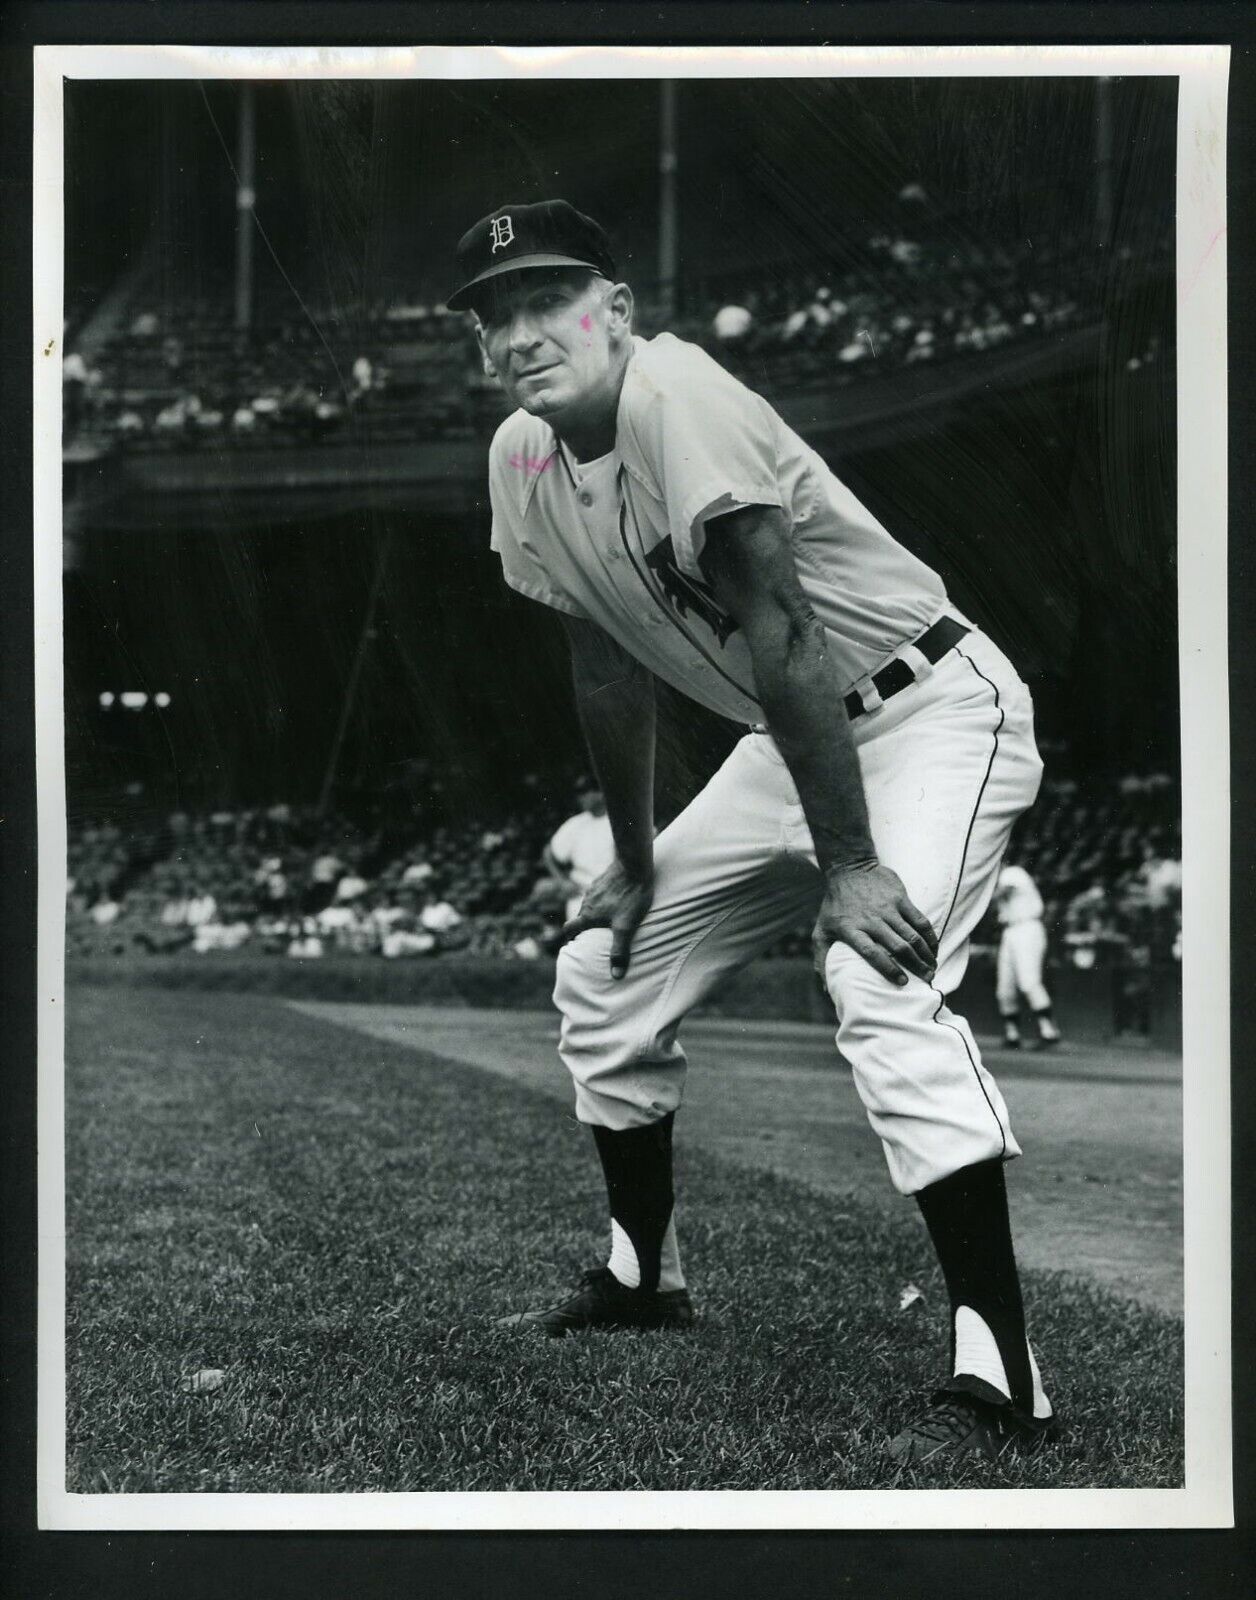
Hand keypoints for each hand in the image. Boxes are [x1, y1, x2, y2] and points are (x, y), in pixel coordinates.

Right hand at [557, 857, 654, 978]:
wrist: (634, 865)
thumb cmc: (631, 897)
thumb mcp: (627, 927)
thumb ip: (620, 951)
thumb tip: (616, 976)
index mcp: (588, 915)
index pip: (570, 928)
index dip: (571, 937)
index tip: (576, 943)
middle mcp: (587, 902)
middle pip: (580, 916)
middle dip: (585, 926)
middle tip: (596, 934)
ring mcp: (594, 888)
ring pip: (590, 904)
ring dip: (596, 911)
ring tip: (610, 918)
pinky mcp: (604, 878)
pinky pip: (600, 892)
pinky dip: (605, 899)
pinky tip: (618, 899)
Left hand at [812, 859, 937, 986]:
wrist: (848, 868)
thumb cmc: (835, 905)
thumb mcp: (821, 930)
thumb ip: (822, 959)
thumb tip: (826, 991)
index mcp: (851, 930)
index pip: (872, 953)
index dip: (888, 969)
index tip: (903, 982)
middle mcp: (871, 920)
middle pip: (898, 947)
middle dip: (916, 966)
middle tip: (926, 979)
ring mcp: (888, 908)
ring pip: (912, 935)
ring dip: (925, 954)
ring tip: (932, 968)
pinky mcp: (901, 898)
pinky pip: (920, 920)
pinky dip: (929, 936)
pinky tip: (934, 948)